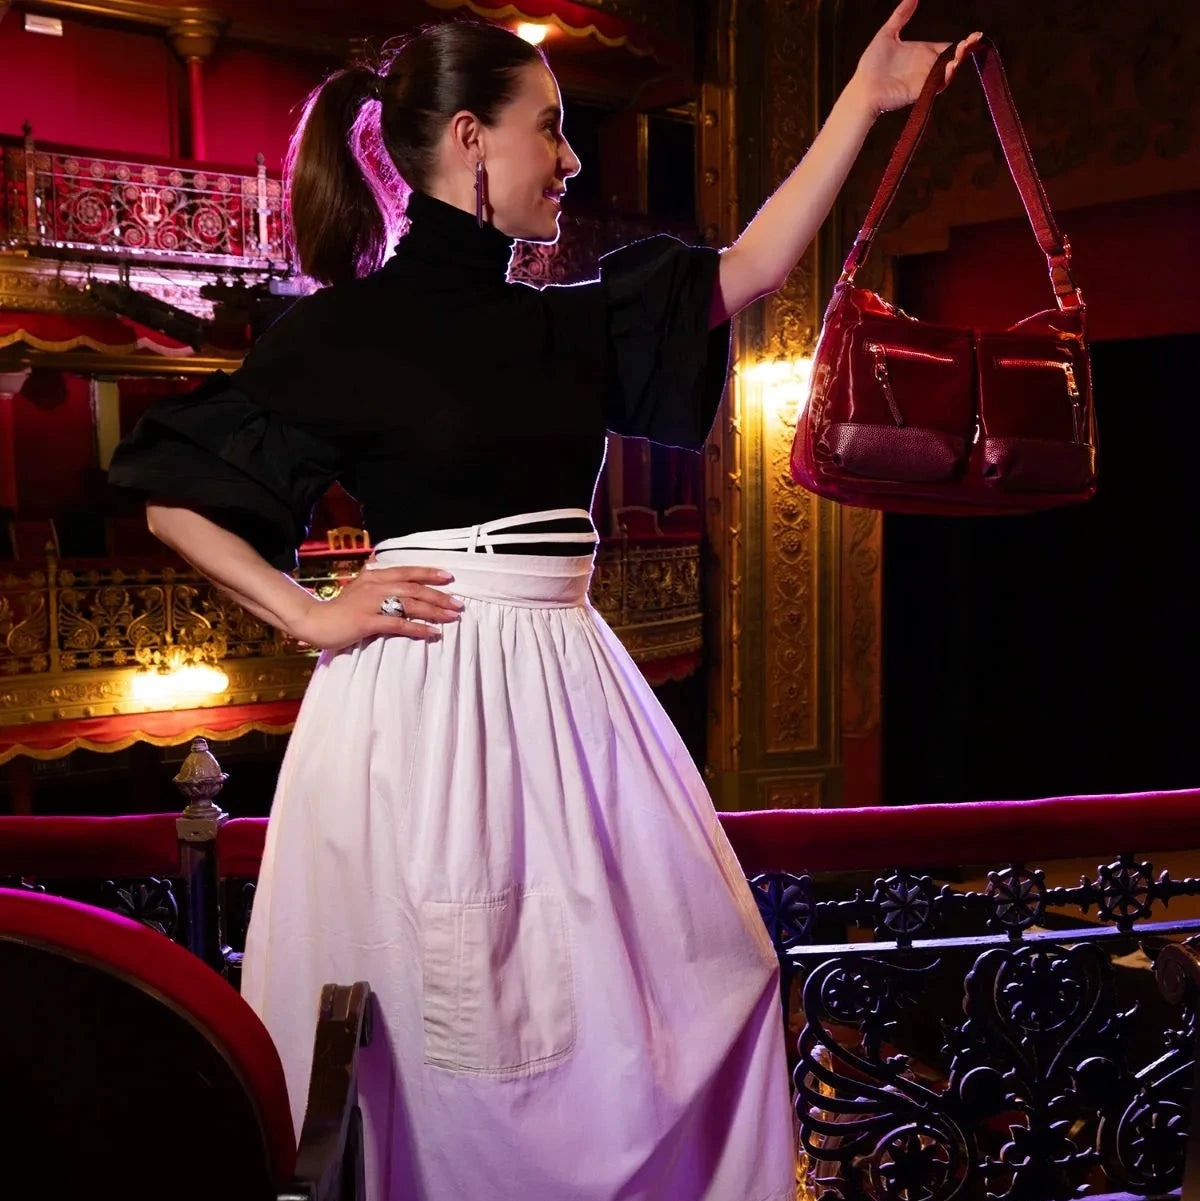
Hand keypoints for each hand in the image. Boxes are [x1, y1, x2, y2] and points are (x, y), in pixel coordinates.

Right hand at [291, 564, 462, 650]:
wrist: (315, 621)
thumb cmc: (339, 608)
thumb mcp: (358, 586)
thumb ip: (373, 578)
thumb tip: (380, 563)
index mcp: (375, 577)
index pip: (407, 572)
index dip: (429, 573)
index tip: (449, 577)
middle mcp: (376, 586)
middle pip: (414, 588)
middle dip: (439, 595)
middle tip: (458, 603)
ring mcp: (372, 604)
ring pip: (410, 604)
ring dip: (434, 610)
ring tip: (452, 616)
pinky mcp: (368, 622)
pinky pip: (398, 624)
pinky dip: (418, 628)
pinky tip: (432, 633)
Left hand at [850, 0, 981, 115]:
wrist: (863, 87)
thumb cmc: (871, 64)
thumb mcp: (887, 33)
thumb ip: (901, 15)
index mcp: (923, 52)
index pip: (947, 47)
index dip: (961, 42)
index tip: (974, 35)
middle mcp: (927, 66)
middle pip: (953, 58)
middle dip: (965, 50)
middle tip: (972, 41)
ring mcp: (925, 79)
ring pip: (948, 71)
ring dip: (958, 61)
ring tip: (962, 52)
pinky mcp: (920, 91)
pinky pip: (937, 85)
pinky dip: (946, 76)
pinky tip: (950, 66)